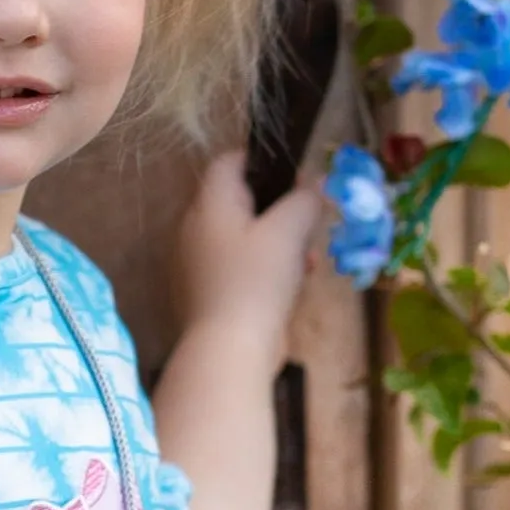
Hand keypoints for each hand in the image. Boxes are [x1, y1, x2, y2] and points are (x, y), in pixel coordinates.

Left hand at [171, 148, 315, 364]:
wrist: (230, 349)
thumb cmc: (256, 280)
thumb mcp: (289, 230)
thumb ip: (304, 200)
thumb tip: (314, 184)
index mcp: (208, 204)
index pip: (227, 163)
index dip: (260, 159)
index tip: (293, 172)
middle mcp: (195, 230)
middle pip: (239, 202)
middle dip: (278, 208)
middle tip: (308, 217)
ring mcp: (198, 265)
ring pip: (244, 238)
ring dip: (279, 242)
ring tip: (309, 257)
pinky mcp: (208, 295)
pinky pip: (240, 269)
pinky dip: (267, 269)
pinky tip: (297, 282)